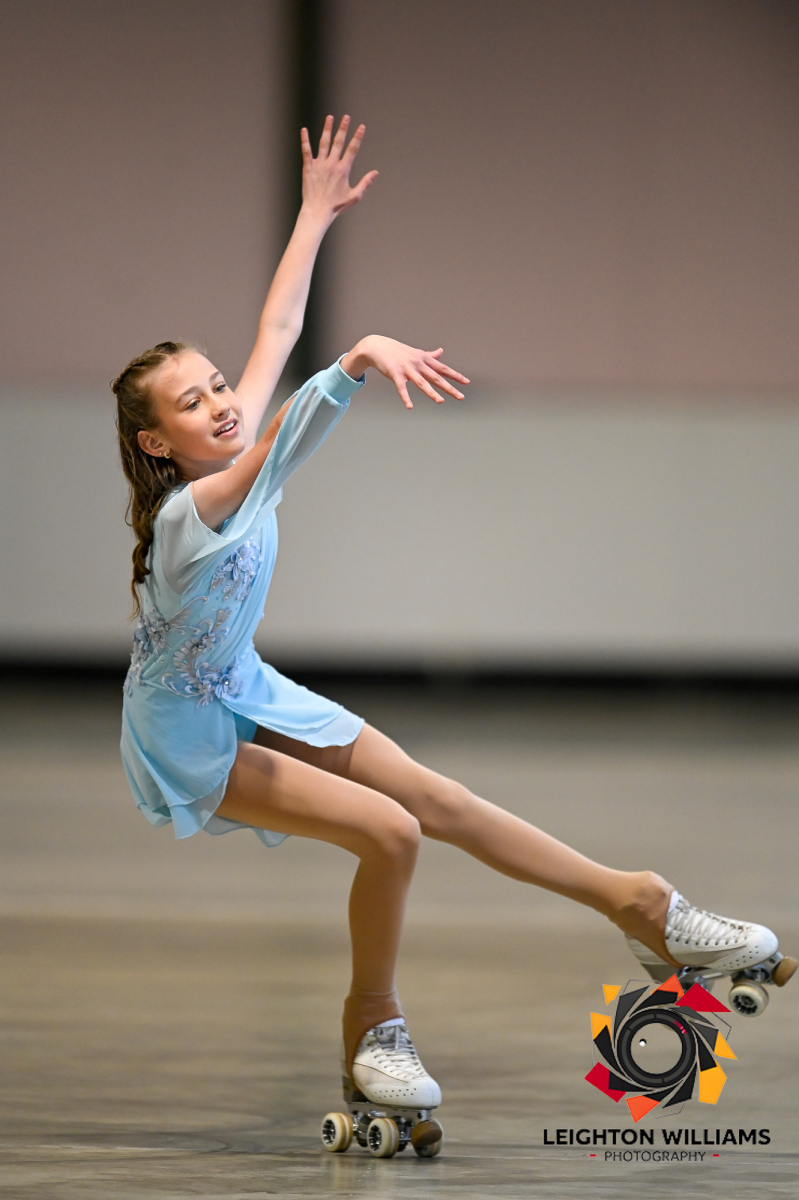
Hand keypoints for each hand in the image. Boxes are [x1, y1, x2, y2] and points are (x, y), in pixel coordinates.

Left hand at [300, 115, 377, 222]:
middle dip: (343, 128)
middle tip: (346, 117)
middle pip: (338, 142)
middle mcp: (332, 164)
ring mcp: (319, 165)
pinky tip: (304, 130)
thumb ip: (365, 183)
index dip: (357, 137)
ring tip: (330, 117)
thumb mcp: (354, 196)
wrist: (317, 211)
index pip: (352, 149)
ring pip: (323, 143)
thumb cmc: (336, 206)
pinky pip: (306, 151)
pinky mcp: (308, 168)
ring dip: (327, 129)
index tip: (361, 127)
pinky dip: (305, 140)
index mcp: (343, 170)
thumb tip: (375, 173)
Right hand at [341, 336, 469, 409]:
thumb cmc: (397, 351)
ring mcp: (407, 369)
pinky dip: (405, 397)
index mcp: (424, 359)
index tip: (467, 382)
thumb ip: (429, 355)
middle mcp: (418, 364)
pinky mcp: (395, 374)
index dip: (455, 375)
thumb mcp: (416, 352)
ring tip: (441, 402)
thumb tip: (441, 351)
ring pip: (422, 383)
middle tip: (461, 397)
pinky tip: (409, 406)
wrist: (377, 346)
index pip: (443, 368)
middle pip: (436, 378)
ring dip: (431, 393)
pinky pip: (402, 388)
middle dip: (450, 388)